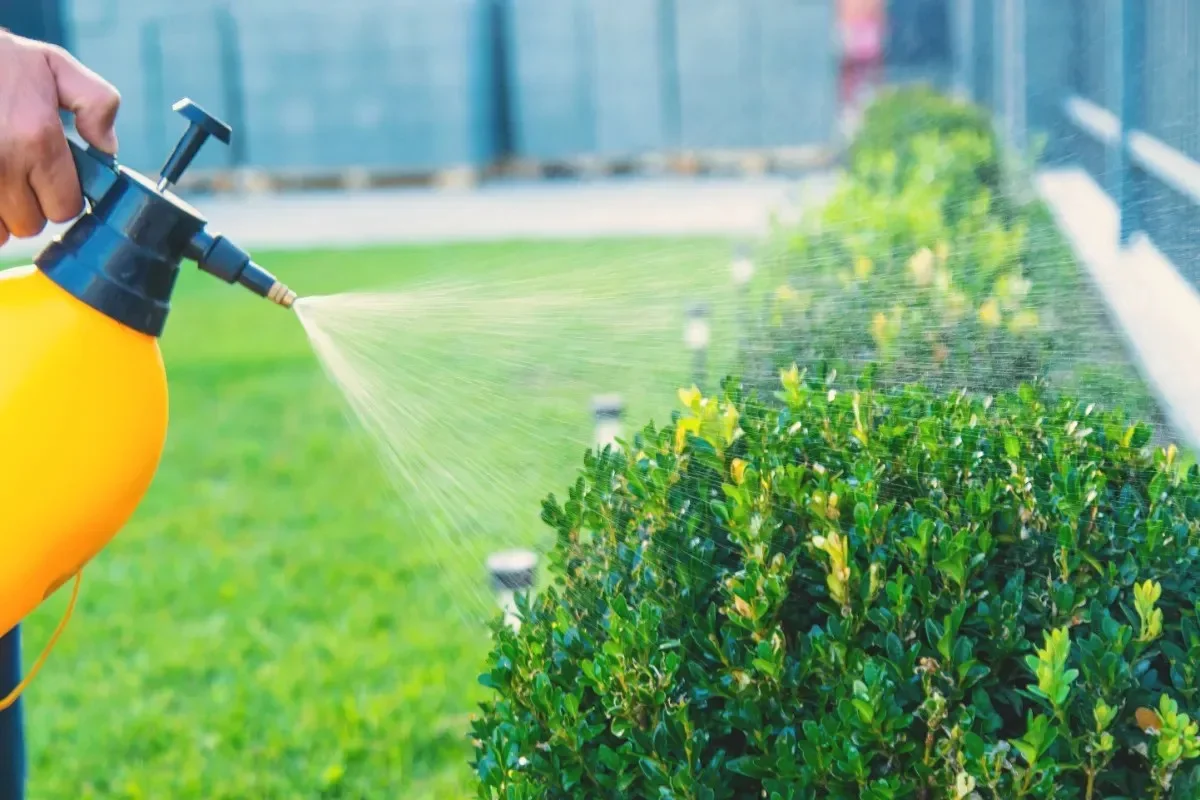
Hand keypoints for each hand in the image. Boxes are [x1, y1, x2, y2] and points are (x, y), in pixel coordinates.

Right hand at [0, 30, 119, 244]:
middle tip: (20, 177)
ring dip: (2, 215)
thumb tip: (108, 147)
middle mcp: (4, 163)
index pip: (66, 207)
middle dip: (31, 206)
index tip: (51, 180)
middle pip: (32, 224)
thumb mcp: (54, 65)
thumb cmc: (0, 63)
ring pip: (0, 231)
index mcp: (38, 138)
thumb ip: (96, 102)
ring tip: (0, 181)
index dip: (62, 197)